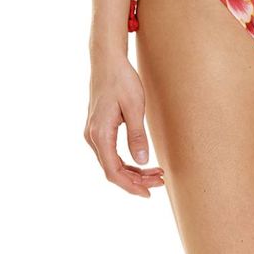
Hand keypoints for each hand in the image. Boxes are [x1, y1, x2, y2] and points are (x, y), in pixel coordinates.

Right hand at [84, 55, 165, 196]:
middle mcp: (92, 137)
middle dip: (136, 180)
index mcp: (100, 133)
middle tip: (160, 181)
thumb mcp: (134, 106)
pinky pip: (111, 152)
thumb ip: (137, 135)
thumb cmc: (122, 80)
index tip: (148, 193)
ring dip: (132, 171)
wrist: (107, 60)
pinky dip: (126, 161)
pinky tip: (142, 162)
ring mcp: (93, 133)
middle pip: (112, 170)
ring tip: (156, 173)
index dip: (130, 186)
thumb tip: (142, 162)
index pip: (113, 171)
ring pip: (112, 162)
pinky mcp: (98, 128)